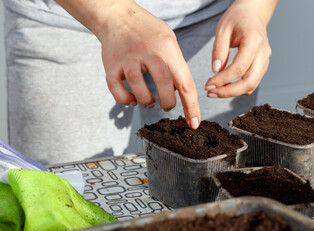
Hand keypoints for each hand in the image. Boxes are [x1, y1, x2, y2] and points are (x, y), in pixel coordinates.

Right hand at [96, 1, 200, 128]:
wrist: (117, 16)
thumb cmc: (148, 31)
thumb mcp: (169, 40)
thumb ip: (176, 65)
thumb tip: (183, 92)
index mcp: (168, 48)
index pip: (185, 82)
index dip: (191, 106)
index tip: (194, 123)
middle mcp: (148, 52)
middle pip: (164, 85)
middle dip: (169, 103)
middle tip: (167, 105)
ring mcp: (128, 58)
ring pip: (139, 89)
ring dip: (147, 101)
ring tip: (151, 102)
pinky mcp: (112, 65)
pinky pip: (117, 89)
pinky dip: (125, 100)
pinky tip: (132, 99)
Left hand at [205, 0, 275, 97]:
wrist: (252, 14)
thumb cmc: (237, 19)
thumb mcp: (222, 30)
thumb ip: (219, 51)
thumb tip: (216, 71)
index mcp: (254, 41)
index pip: (239, 68)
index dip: (222, 80)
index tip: (208, 85)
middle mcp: (264, 52)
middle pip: (249, 82)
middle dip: (228, 92)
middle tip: (210, 93)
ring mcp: (266, 60)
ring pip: (252, 85)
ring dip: (232, 92)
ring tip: (214, 91)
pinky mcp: (263, 66)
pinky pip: (252, 82)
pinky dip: (238, 88)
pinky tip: (224, 86)